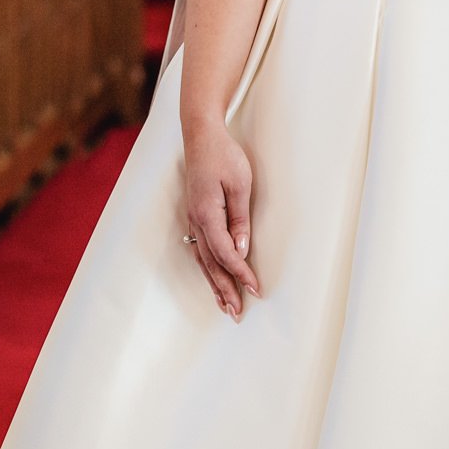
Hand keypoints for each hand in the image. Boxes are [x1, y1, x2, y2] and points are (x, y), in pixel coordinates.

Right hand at [182, 119, 259, 318]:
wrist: (201, 135)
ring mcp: (193, 219)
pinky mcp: (195, 215)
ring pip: (202, 259)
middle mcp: (196, 221)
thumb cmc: (224, 156)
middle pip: (210, 263)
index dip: (240, 273)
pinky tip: (211, 278)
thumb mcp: (240, 184)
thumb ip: (239, 219)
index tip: (255, 289)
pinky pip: (199, 249)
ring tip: (224, 305)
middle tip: (236, 313)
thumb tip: (241, 250)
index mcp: (207, 214)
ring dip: (214, 283)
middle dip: (224, 289)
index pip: (225, 253)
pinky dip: (207, 267)